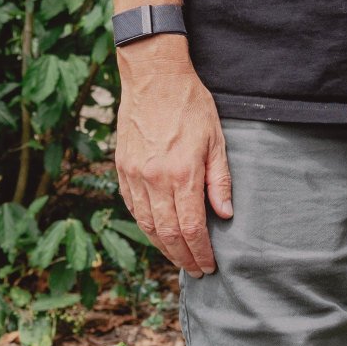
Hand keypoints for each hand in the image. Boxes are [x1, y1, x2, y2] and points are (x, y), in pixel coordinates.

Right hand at [115, 38, 232, 275]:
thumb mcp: (215, 139)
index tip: (209, 265)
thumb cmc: (190, 104)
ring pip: (147, 224)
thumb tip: (224, 214)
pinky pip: (133, 206)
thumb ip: (219, 180)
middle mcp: (153, 178)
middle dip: (182, 257)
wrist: (153, 76)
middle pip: (166, 233)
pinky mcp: (122, 167)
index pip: (190, 228)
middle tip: (196, 269)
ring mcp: (134, 174)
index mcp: (181, 173)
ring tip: (178, 257)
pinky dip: (145, 224)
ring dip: (163, 246)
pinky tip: (157, 231)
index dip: (200, 252)